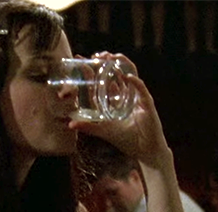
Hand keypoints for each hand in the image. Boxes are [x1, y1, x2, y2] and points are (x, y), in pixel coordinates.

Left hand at [70, 52, 170, 171]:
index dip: (93, 71)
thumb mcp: (104, 131)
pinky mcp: (147, 104)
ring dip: (122, 65)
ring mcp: (137, 97)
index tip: (82, 60)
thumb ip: (89, 126)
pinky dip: (135, 82)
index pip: (102, 81)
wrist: (145, 150)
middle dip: (107, 63)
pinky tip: (127, 77)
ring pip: (130, 75)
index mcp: (115, 100)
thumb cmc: (126, 140)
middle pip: (116, 74)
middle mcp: (126, 96)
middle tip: (98, 55)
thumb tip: (70, 124)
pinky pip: (141, 90)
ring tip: (112, 58)